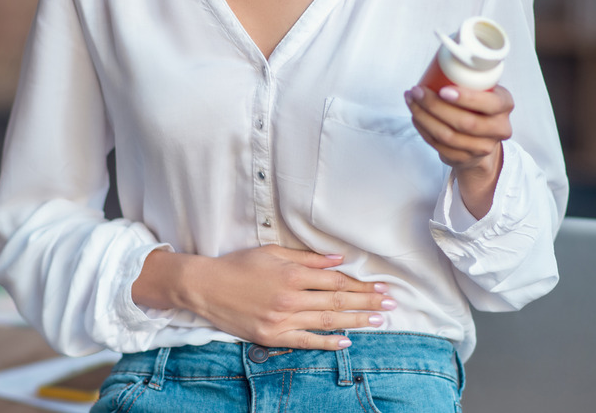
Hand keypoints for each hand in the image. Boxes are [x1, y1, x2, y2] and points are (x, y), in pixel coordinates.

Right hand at [133, 245, 395, 350]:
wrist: (205, 288)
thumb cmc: (238, 266)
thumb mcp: (272, 252)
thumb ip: (307, 258)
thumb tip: (337, 259)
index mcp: (292, 274)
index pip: (335, 281)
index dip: (360, 285)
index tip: (380, 287)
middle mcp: (291, 298)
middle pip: (337, 301)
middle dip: (367, 303)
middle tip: (390, 305)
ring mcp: (282, 320)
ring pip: (327, 321)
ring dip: (356, 321)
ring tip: (378, 321)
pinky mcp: (273, 336)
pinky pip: (306, 341)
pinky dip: (327, 342)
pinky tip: (347, 341)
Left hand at [404, 84, 513, 217]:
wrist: (481, 138)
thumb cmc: (478, 106)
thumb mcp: (483, 89)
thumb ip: (472, 77)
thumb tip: (445, 53)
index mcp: (505, 105)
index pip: (489, 104)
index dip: (465, 98)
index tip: (443, 90)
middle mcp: (498, 128)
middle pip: (465, 122)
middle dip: (435, 106)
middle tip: (417, 91)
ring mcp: (482, 147)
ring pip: (448, 136)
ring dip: (424, 117)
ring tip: (411, 101)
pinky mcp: (464, 159)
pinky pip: (439, 146)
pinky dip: (423, 129)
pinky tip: (415, 117)